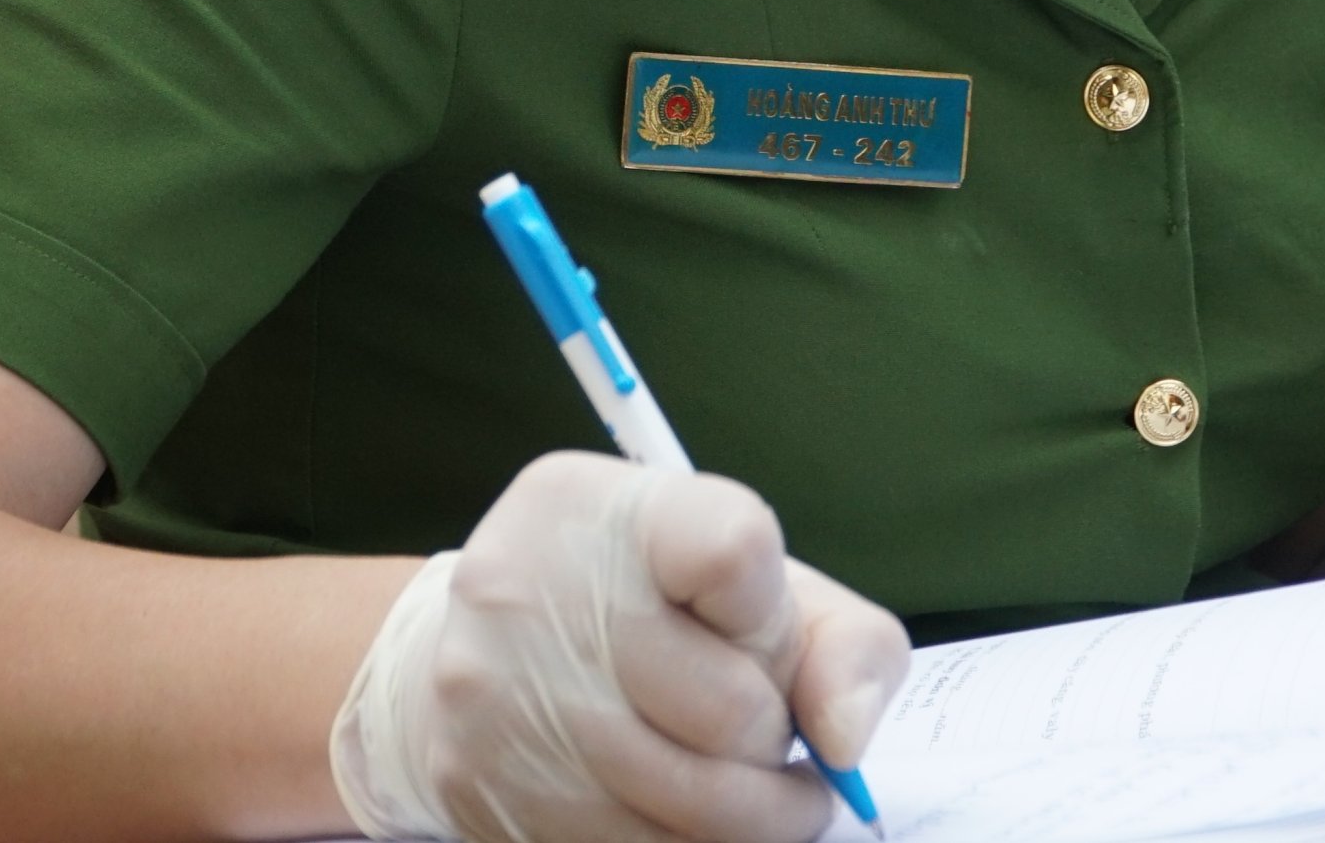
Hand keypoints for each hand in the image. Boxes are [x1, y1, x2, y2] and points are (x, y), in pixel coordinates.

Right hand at [331, 453, 909, 842]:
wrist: (477, 652)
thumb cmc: (649, 609)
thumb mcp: (753, 586)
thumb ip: (843, 641)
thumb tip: (846, 741)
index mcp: (607, 510)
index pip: (734, 551)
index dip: (777, 624)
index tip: (769, 644)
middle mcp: (530, 590)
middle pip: (729, 708)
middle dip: (771, 738)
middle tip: (765, 734)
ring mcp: (497, 698)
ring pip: (691, 806)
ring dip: (748, 814)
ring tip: (750, 787)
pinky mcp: (484, 791)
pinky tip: (684, 812)